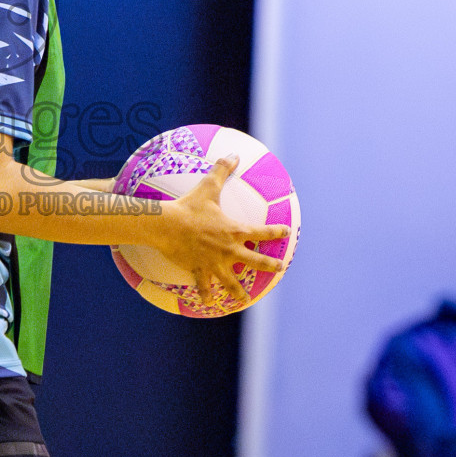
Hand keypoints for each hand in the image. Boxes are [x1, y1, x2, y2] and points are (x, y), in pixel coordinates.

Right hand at [159, 155, 291, 306]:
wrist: (168, 225)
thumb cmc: (189, 206)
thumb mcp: (208, 186)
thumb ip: (222, 171)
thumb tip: (232, 154)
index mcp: (234, 230)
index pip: (262, 232)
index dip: (276, 231)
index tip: (286, 232)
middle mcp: (229, 250)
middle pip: (255, 260)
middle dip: (270, 264)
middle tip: (279, 268)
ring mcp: (215, 263)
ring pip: (231, 281)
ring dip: (238, 290)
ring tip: (244, 298)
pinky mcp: (199, 270)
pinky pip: (203, 286)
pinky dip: (205, 294)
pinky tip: (207, 302)